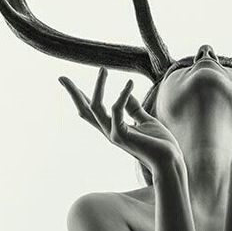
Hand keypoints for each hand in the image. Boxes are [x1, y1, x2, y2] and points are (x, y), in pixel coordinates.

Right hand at [59, 68, 184, 173]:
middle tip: (61, 77)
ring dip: (99, 86)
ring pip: (95, 107)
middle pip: (85, 111)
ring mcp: (114, 134)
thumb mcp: (145, 120)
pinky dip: (122, 95)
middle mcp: (110, 131)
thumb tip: (125, 92)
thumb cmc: (159, 143)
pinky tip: (130, 83)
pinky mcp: (123, 136)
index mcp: (114, 128)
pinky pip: (117, 111)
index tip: (68, 82)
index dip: (81, 96)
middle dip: (73, 94)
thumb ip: (134, 109)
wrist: (170, 161)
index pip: (92, 110)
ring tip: (104, 69)